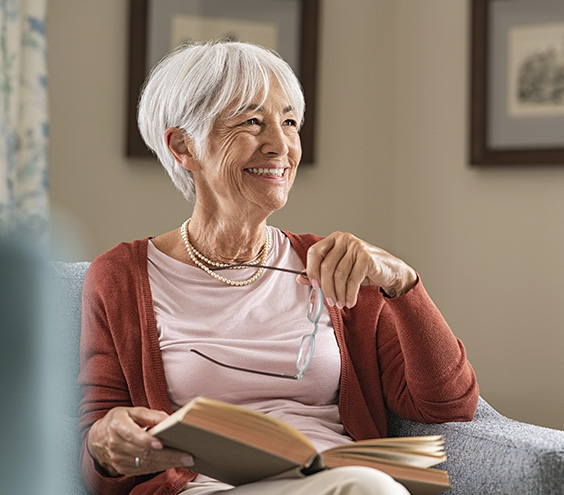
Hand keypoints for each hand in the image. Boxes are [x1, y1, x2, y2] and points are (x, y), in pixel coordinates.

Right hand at [87, 407, 193, 476]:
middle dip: (167, 455)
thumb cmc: (119, 421)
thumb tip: (168, 419)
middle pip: (144, 452)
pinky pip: (145, 469)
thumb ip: (150, 415)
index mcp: (117, 426)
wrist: (98, 438)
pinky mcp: (124, 469)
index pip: (132, 435)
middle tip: (186, 455)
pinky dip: (161, 467)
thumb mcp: (131, 411)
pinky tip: (174, 463)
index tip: (160, 443)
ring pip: (146, 463)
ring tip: (186, 460)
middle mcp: (116, 445)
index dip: (146, 440)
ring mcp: (119, 460)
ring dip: (167, 463)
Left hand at [298, 232, 416, 307]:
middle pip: (326, 266)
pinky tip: (350, 301)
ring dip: (338, 293)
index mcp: (334, 239)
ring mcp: (356, 246)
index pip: (314, 252)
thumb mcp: (340, 271)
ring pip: (339, 275)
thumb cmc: (363, 270)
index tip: (314, 286)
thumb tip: (300, 278)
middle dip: (326, 288)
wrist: (390, 272)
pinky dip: (349, 294)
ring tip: (340, 304)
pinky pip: (352, 280)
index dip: (311, 270)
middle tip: (329, 301)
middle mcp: (344, 239)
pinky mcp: (367, 257)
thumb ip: (320, 273)